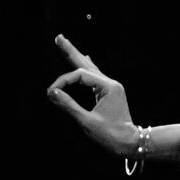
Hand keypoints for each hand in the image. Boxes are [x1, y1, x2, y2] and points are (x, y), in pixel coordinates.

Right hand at [48, 34, 138, 156]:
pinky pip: (94, 77)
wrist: (129, 142)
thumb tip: (51, 92)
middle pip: (86, 64)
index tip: (50, 93)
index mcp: (108, 86)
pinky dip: (86, 68)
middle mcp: (111, 83)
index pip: (80, 75)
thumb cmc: (110, 134)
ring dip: (77, 58)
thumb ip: (68, 106)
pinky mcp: (108, 93)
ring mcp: (110, 87)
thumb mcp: (86, 121)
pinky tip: (85, 60)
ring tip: (66, 44)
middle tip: (59, 37)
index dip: (63, 82)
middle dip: (71, 52)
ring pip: (90, 69)